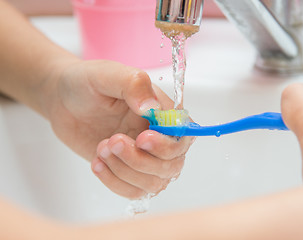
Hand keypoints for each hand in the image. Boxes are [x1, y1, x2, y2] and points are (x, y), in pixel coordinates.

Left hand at [47, 60, 193, 198]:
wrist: (62, 100)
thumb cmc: (87, 83)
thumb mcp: (107, 74)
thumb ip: (134, 85)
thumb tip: (152, 107)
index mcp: (162, 112)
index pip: (182, 137)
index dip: (166, 145)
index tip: (141, 139)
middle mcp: (158, 136)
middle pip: (171, 165)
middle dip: (140, 160)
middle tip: (112, 141)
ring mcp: (143, 156)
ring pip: (154, 183)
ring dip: (125, 171)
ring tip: (101, 148)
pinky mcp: (126, 170)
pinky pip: (133, 191)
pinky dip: (115, 182)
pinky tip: (98, 162)